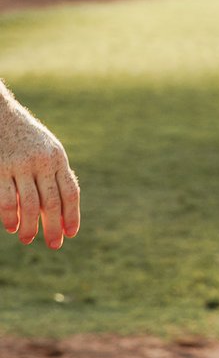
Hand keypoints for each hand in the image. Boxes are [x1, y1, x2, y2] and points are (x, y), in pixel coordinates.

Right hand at [0, 101, 80, 247]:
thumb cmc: (26, 137)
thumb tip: (60, 209)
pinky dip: (9, 216)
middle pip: (52, 202)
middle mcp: (42, 162)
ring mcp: (20, 165)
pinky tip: (11, 227)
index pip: (70, 192)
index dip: (72, 215)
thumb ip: (54, 175)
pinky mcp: (0, 168)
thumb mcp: (47, 150)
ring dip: (30, 226)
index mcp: (58, 159)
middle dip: (54, 227)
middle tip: (54, 245)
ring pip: (30, 204)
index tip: (71, 233)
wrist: (1, 113)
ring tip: (28, 239)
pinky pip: (7, 198)